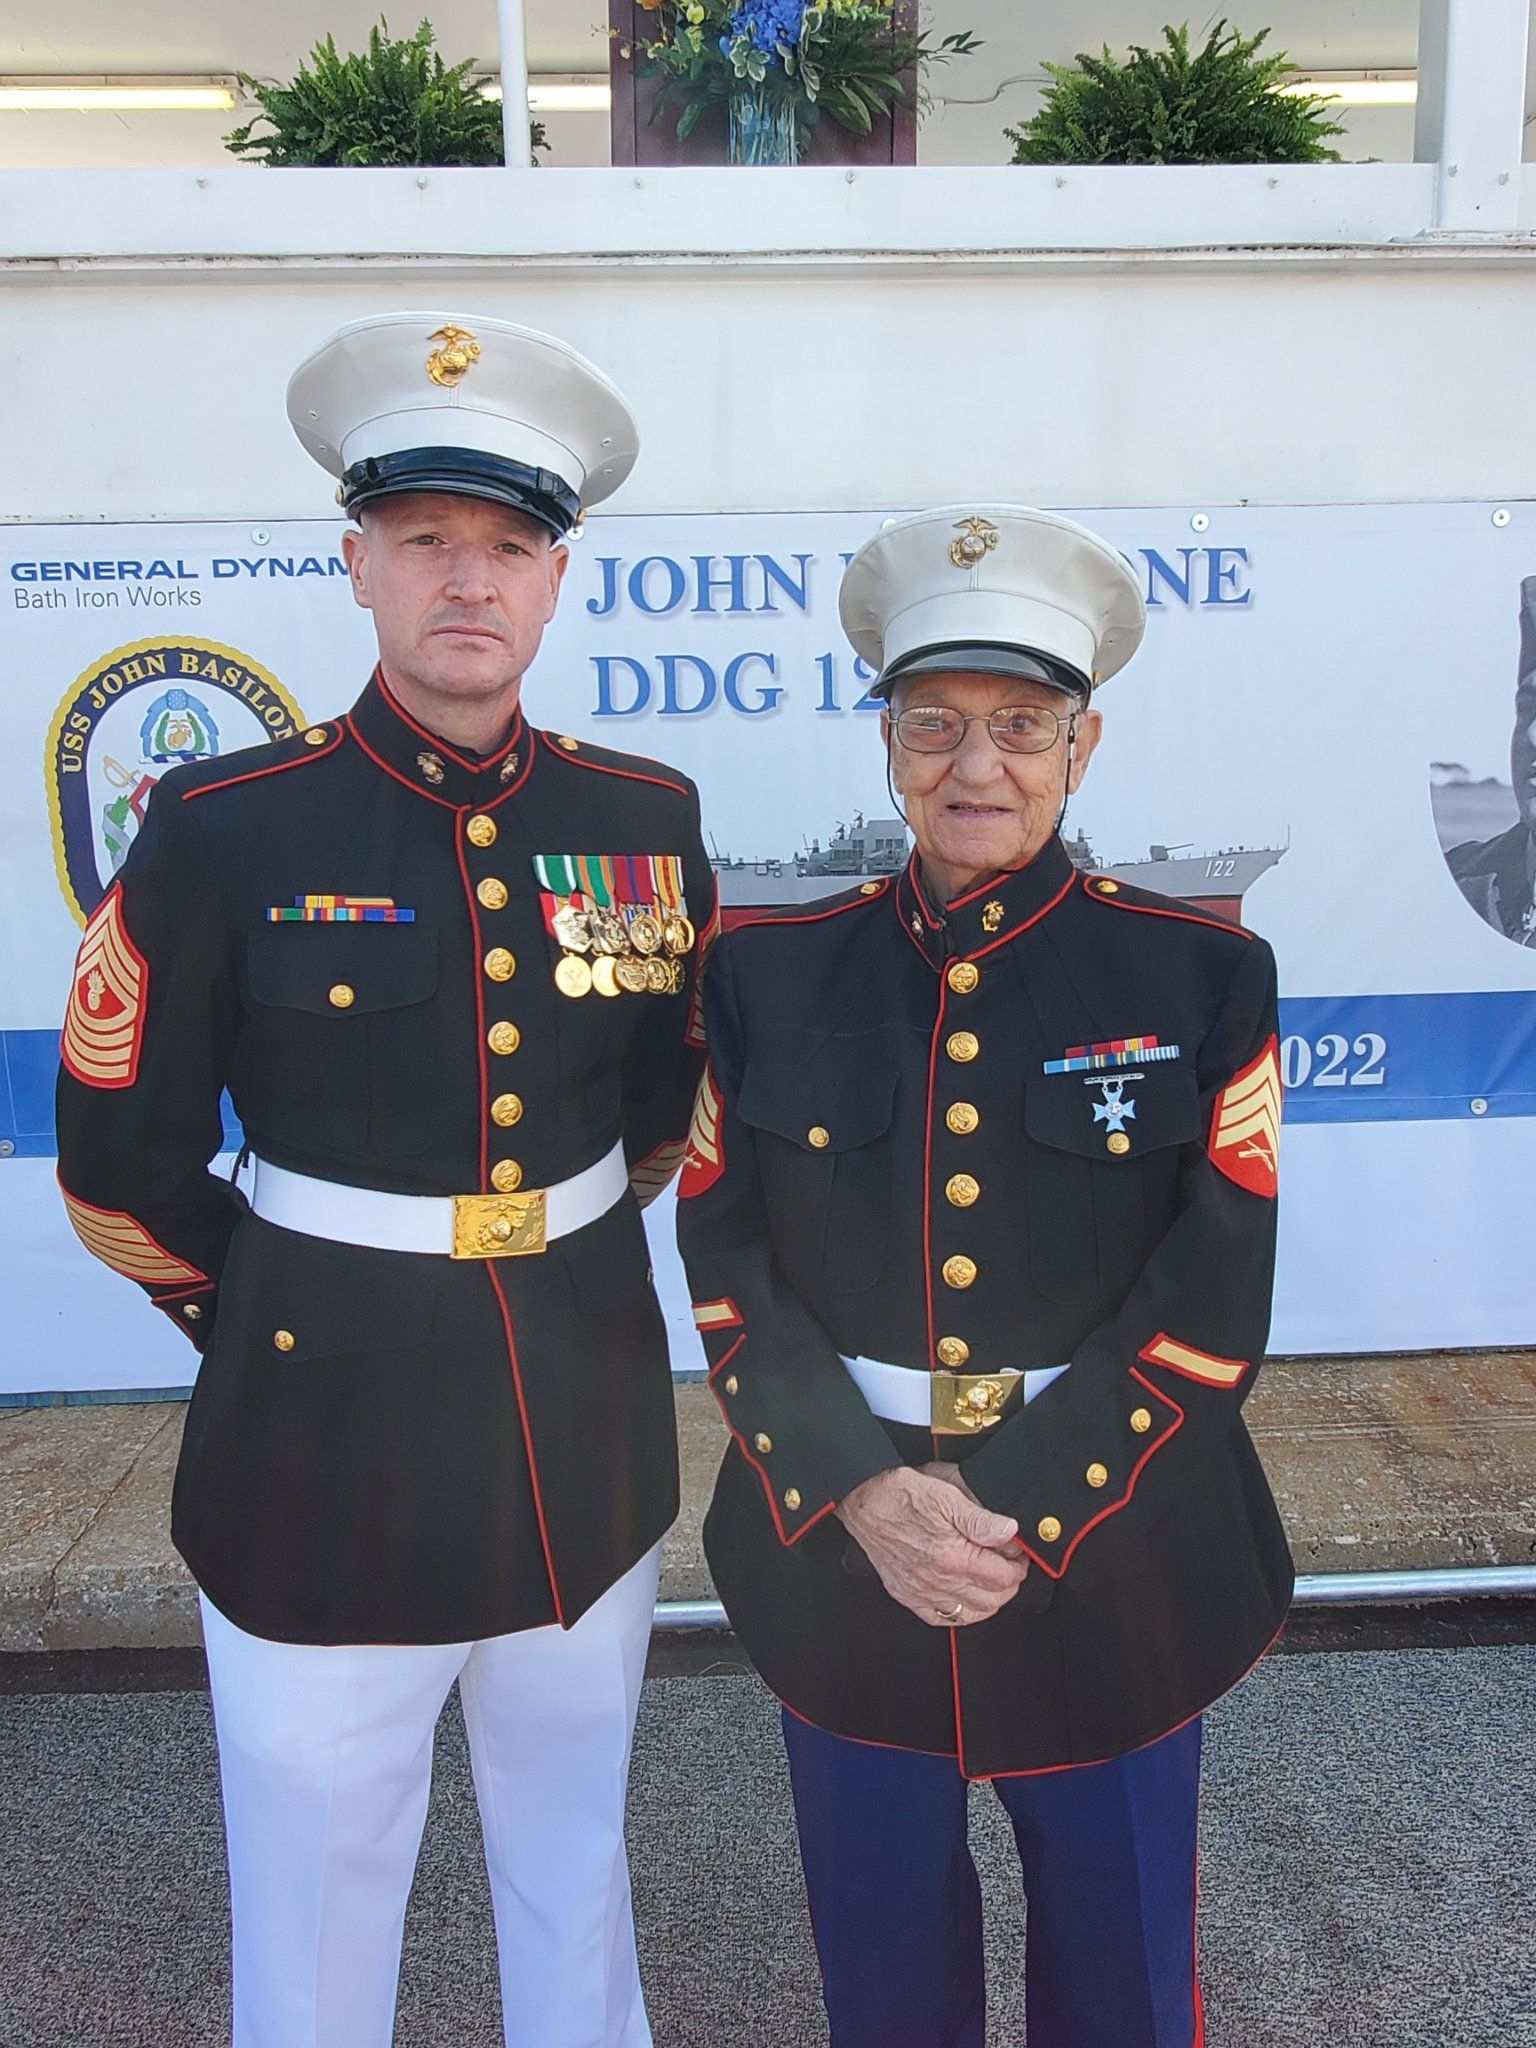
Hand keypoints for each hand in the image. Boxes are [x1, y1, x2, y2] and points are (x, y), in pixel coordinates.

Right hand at [835, 1466, 1028, 1626]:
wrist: (863, 1498)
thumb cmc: (900, 1493)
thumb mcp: (947, 1494)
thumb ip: (982, 1519)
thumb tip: (1010, 1532)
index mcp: (952, 1558)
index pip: (1003, 1578)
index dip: (1019, 1566)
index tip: (1019, 1555)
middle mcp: (937, 1581)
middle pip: (991, 1600)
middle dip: (1009, 1584)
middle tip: (1010, 1565)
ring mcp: (920, 1592)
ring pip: (970, 1614)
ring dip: (988, 1600)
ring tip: (992, 1580)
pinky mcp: (906, 1594)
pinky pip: (940, 1618)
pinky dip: (959, 1613)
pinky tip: (964, 1598)